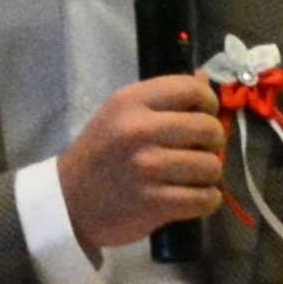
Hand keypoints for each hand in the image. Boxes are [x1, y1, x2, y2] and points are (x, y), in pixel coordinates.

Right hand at [55, 74, 227, 258]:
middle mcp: (139, 131)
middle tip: (199, 151)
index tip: (202, 117)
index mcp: (131, 102)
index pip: (192, 89)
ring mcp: (148, 168)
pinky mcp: (154, 203)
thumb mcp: (121, 115)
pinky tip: (192, 198)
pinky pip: (205, 199)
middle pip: (209, 129)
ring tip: (191, 178)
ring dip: (208, 175)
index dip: (208, 104)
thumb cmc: (100, 154)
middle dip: (213, 143)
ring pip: (211, 167)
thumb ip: (162, 99)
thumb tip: (206, 80)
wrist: (69, 202)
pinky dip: (206, 200)